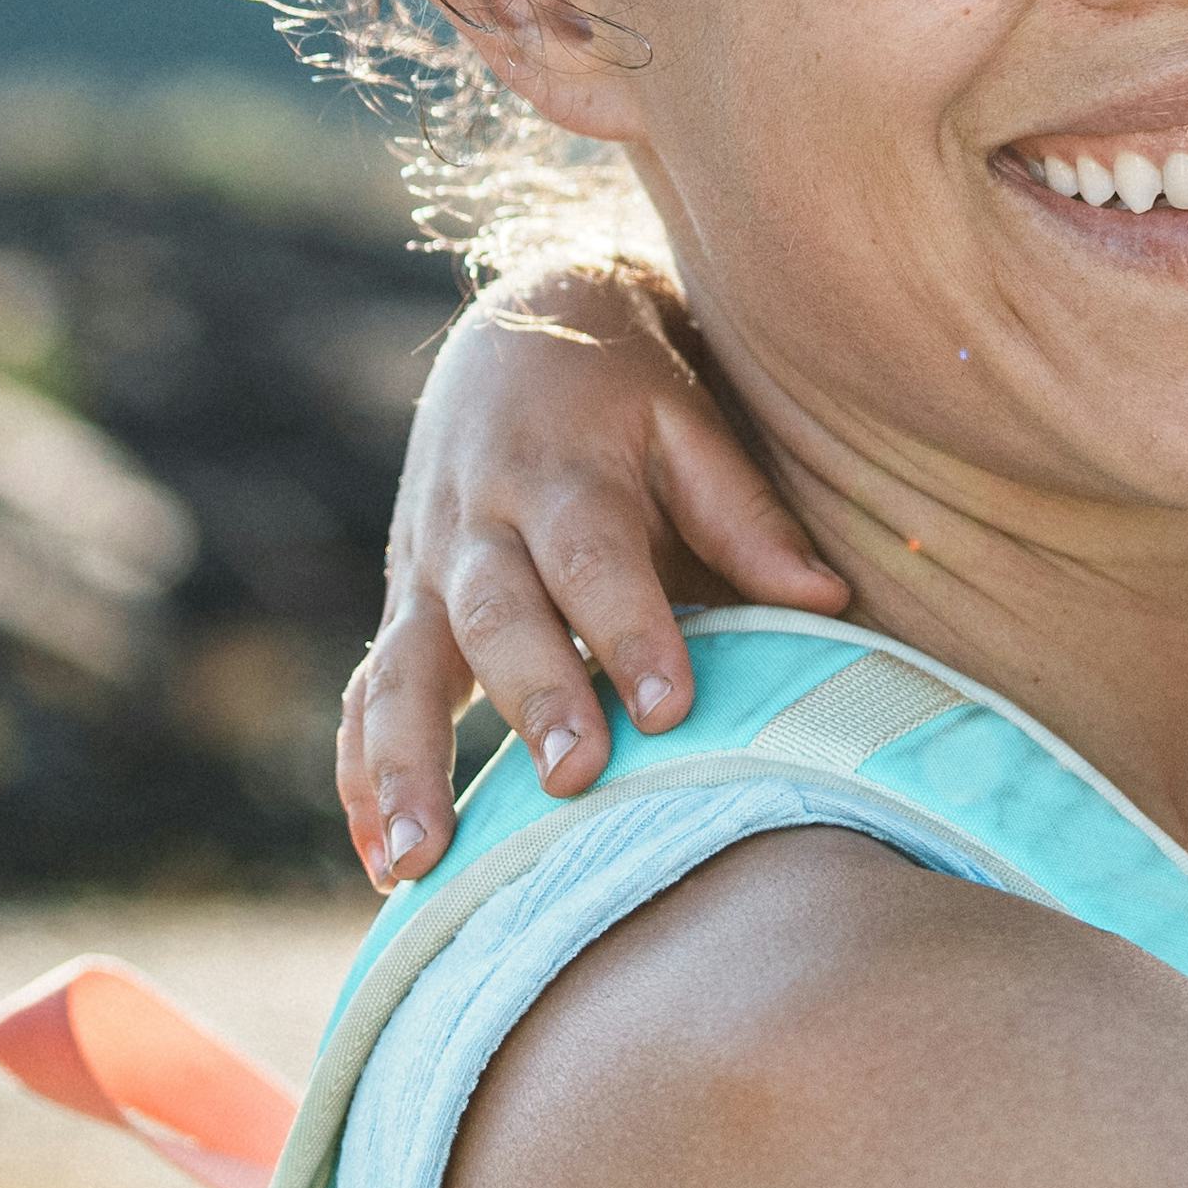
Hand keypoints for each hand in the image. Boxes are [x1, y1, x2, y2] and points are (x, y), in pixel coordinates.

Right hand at [335, 261, 852, 880]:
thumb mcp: (688, 423)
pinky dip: (361, 774)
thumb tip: (827, 600)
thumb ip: (744, 515)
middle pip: (496, 614)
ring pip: (401, 668)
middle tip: (573, 780)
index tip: (671, 708)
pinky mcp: (404, 608)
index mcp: (561, 473)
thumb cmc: (626, 392)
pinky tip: (376, 858)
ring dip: (402, 765)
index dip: (630, 629)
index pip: (594, 555)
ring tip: (417, 860)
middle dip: (532, 697)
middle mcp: (480, 524)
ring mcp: (427, 571)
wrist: (519, 326)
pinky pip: (367, 695)